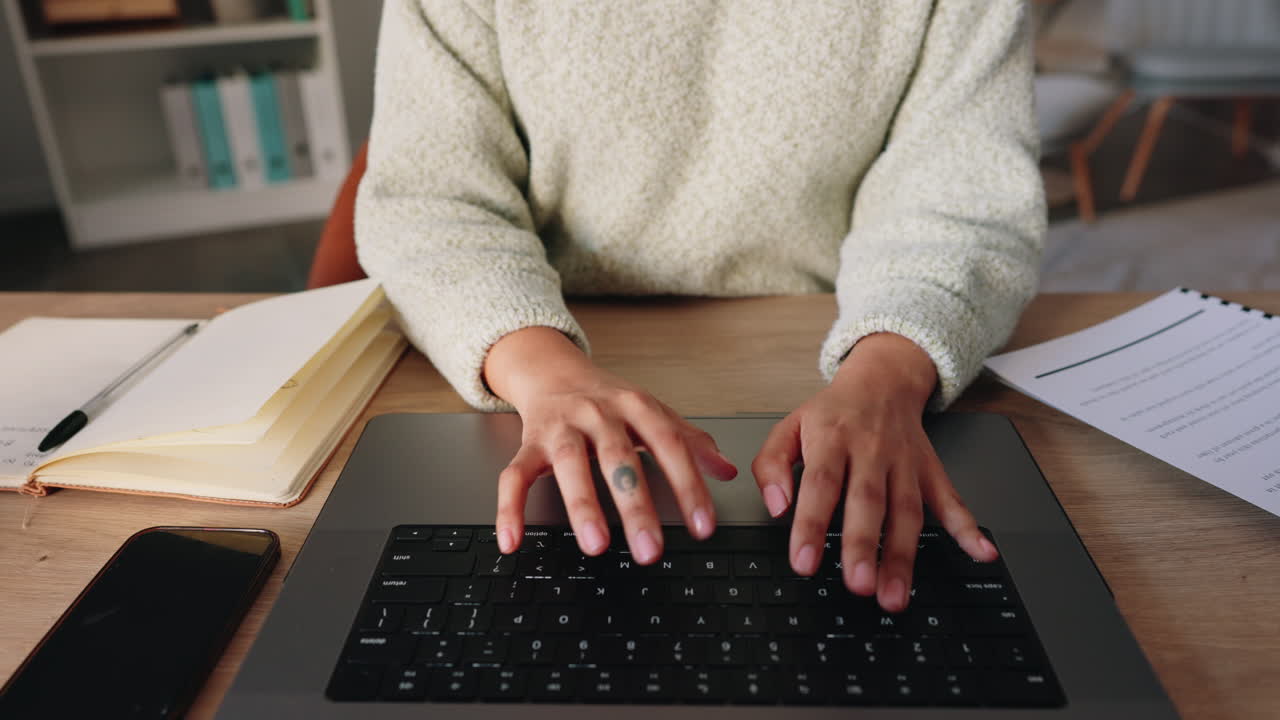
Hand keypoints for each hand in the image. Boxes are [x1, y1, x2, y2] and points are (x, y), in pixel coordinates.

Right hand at [484, 327, 737, 562]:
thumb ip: (690, 441)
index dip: (689, 485)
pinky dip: (509, 509)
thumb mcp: (653, 413)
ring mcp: (560, 428)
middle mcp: (597, 414)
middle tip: (651, 549)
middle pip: (619, 458)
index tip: (703, 526)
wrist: (553, 371)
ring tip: (597, 546)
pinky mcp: (527, 444)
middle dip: (636, 505)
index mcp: (635, 406)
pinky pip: (514, 476)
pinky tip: (513, 542)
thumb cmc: (608, 400)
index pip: (669, 444)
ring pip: (570, 465)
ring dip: (583, 505)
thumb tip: (728, 470)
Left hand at [750, 333, 997, 611]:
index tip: (804, 563)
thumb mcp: (788, 427)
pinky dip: (968, 528)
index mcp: (832, 438)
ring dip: (903, 556)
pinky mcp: (930, 471)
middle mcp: (871, 451)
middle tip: (859, 586)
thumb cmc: (832, 414)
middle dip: (864, 546)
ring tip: (895, 596)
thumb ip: (771, 465)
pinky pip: (951, 500)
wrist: (882, 381)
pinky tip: (981, 553)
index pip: (821, 484)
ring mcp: (904, 463)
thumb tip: (775, 507)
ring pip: (906, 511)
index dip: (811, 525)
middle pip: (868, 502)